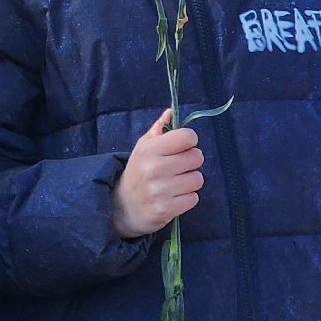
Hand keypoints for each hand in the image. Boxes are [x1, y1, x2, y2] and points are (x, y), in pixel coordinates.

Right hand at [111, 110, 204, 239]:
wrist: (122, 206)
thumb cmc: (138, 171)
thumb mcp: (143, 147)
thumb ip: (159, 129)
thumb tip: (171, 111)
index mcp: (149, 149)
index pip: (187, 137)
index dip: (189, 140)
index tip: (182, 146)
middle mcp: (154, 168)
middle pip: (197, 157)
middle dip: (191, 161)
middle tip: (179, 166)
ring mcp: (160, 190)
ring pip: (198, 179)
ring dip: (190, 181)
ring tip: (176, 182)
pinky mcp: (166, 209)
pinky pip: (194, 198)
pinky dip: (187, 198)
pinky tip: (174, 196)